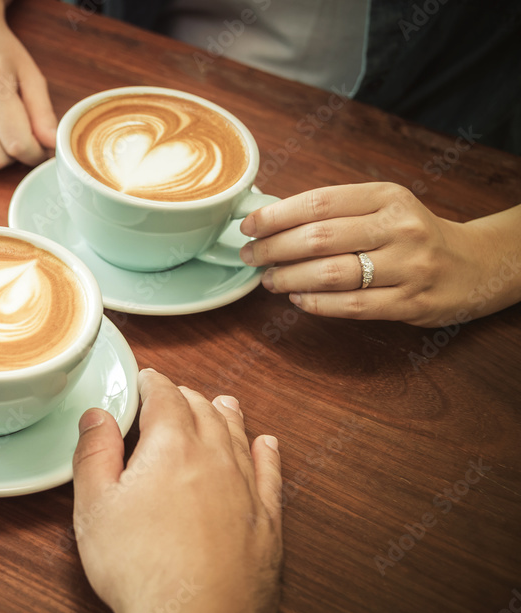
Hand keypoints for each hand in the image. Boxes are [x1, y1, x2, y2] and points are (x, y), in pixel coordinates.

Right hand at [73, 369, 281, 612]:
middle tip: (172, 395)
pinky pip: (270, 474)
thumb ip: (94, 453)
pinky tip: (266, 445)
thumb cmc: (141, 569)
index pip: (165, 396)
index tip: (145, 379)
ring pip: (239, 436)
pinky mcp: (267, 522)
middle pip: (204, 410)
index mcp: (172, 446)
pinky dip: (266, 453)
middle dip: (186, 396)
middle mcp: (216, 458)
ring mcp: (246, 489)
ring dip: (226, 415)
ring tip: (221, 403)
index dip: (152, 382)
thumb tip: (97, 415)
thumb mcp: (95, 506)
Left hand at [240, 183, 520, 326]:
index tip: (249, 226)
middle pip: (319, 238)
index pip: (319, 202)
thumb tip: (271, 219)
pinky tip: (297, 299)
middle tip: (250, 256)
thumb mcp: (383, 208)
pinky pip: (350, 306)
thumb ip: (337, 211)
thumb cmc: (412, 234)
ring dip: (289, 278)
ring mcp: (407, 267)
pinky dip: (315, 303)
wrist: (473, 265)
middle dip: (273, 249)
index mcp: (387, 197)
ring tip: (269, 279)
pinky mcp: (409, 302)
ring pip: (330, 273)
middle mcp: (399, 228)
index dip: (276, 215)